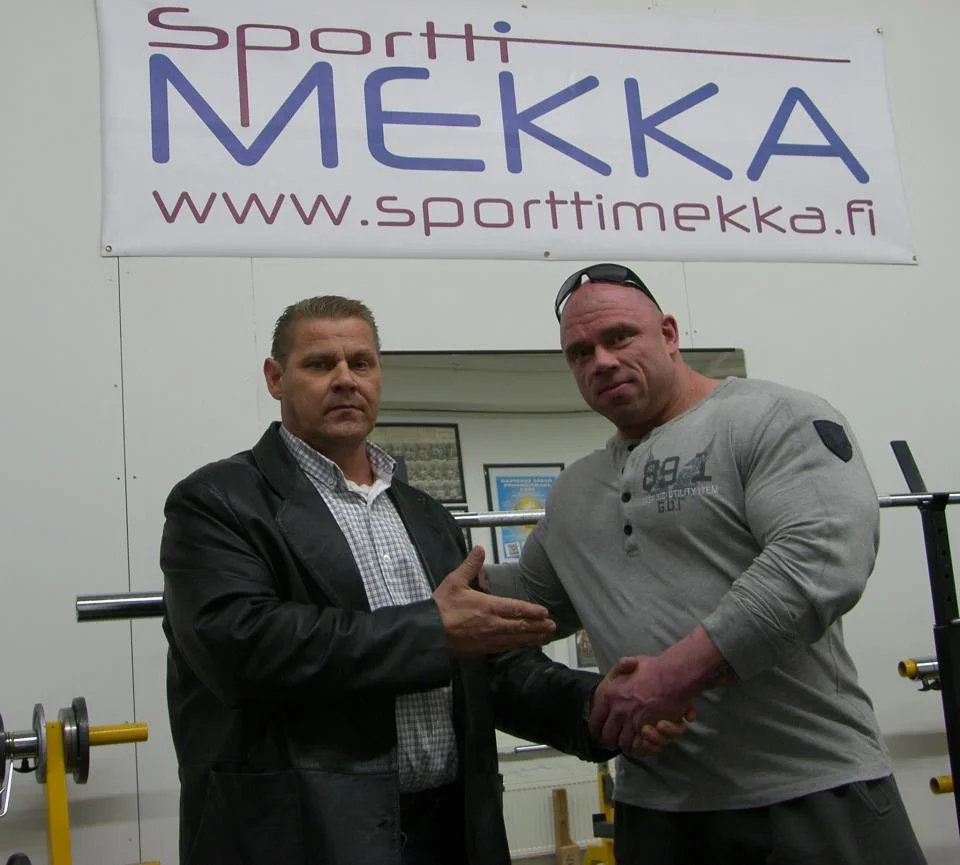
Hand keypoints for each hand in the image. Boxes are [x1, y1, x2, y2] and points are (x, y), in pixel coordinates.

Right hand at [434, 547, 556, 655]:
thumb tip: (479, 548)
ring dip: (532, 638)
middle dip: (538, 627)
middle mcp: (493, 625)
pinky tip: (522, 646)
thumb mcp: (454, 581)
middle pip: (521, 627)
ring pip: (515, 640)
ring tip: (544, 638)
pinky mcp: (482, 650)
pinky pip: (504, 648)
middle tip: (552, 627)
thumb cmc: (441, 606)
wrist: (428, 633)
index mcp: (488, 607)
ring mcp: (488, 639)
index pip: (516, 609)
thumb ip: (470, 565)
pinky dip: (517, 646)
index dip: (533, 611)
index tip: (545, 612)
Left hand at [589, 655, 694, 750]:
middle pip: (608, 736)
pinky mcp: (646, 729)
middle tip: (615, 741)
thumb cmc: (655, 668)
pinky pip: (638, 746)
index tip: (598, 733)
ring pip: (623, 744)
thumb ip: (623, 666)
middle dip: (611, 740)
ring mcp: (632, 721)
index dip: (596, 728)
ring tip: (630, 742)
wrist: (672, 676)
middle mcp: (617, 710)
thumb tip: (624, 667)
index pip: (595, 719)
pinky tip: (642, 741)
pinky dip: (639, 747)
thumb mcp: (633, 662)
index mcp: (609, 695)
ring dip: (626, 744)